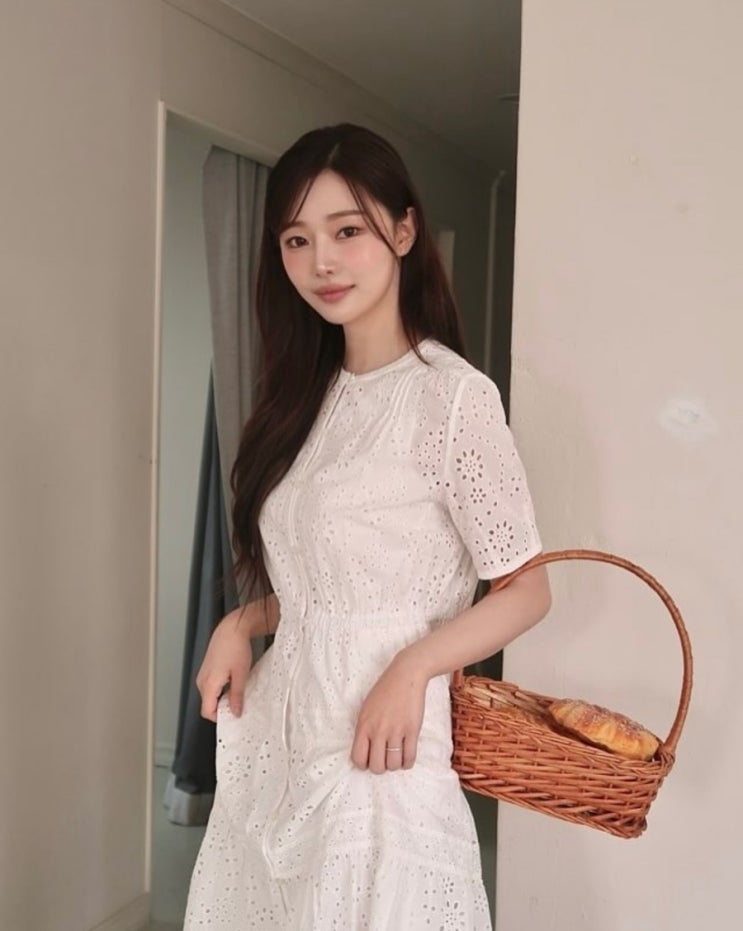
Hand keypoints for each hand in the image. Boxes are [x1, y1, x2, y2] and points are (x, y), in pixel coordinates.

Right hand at [195, 608, 252, 720]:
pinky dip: (221, 689)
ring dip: (223, 698)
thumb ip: (237, 696)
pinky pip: (211, 686)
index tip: (233, 717)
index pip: (207, 712)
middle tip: (239, 705)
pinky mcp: (207, 669)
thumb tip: (236, 712)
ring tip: (238, 691)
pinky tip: (234, 682)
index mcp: (208, 684)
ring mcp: (203, 674)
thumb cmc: (236, 646)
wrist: (232, 628)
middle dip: (223, 708)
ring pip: (210, 695)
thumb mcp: (241, 674)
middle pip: (208, 704)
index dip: (220, 718)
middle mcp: (202, 680)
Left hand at [351, 654, 427, 773]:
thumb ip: (364, 729)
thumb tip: (365, 751)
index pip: (358, 758)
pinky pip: (409, 758)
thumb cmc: (385, 691)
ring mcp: (396, 731)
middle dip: (380, 768)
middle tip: (384, 760)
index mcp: (363, 725)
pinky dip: (407, 763)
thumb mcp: (366, 708)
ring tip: (396, 757)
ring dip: (395, 765)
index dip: (364, 764)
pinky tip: (406, 758)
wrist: (406, 675)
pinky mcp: (412, 730)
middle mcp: (378, 730)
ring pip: (393, 765)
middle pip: (376, 767)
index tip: (369, 760)